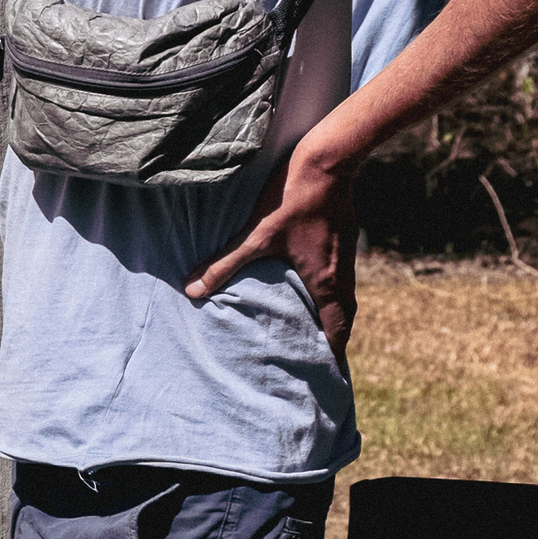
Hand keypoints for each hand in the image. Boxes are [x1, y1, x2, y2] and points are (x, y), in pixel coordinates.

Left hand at [186, 135, 356, 356]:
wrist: (328, 161)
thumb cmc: (292, 199)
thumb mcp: (256, 235)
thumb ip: (224, 264)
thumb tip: (192, 288)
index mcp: (325, 283)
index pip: (336, 332)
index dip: (332, 356)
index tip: (329, 377)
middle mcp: (341, 276)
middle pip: (345, 320)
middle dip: (334, 342)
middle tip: (321, 360)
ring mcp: (345, 259)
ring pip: (345, 300)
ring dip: (334, 318)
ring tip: (317, 332)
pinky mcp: (343, 242)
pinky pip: (341, 280)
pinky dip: (332, 295)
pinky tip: (314, 289)